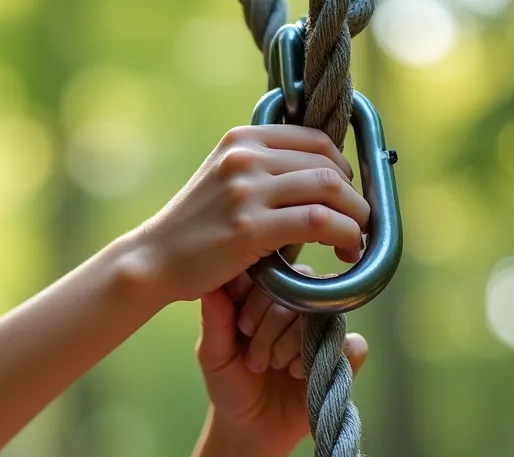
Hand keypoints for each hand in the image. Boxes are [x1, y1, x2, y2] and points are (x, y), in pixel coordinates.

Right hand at [131, 125, 368, 302]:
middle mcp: (244, 156)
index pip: (315, 140)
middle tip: (358, 223)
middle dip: (354, 196)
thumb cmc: (194, 229)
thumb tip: (319, 173)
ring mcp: (247, 190)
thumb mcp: (224, 180)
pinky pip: (319, 222)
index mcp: (241, 138)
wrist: (154, 260)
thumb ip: (261, 169)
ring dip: (356, 216)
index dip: (342, 168)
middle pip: (328, 163)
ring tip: (354, 240)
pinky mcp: (251, 227)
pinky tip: (344, 252)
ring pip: (330, 189)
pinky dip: (344, 236)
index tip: (346, 195)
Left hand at [195, 267, 368, 456]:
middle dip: (272, 325)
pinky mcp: (342, 357)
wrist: (250, 427)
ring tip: (275, 366)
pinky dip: (328, 356)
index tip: (242, 328)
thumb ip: (215, 320)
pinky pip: (354, 343)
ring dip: (294, 341)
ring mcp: (322, 331)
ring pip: (324, 312)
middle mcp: (296, 309)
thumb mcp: (214, 354)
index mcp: (265, 299)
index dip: (259, 297)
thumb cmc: (230, 385)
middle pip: (301, 289)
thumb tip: (213, 286)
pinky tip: (299, 374)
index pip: (273, 274)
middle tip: (254, 359)